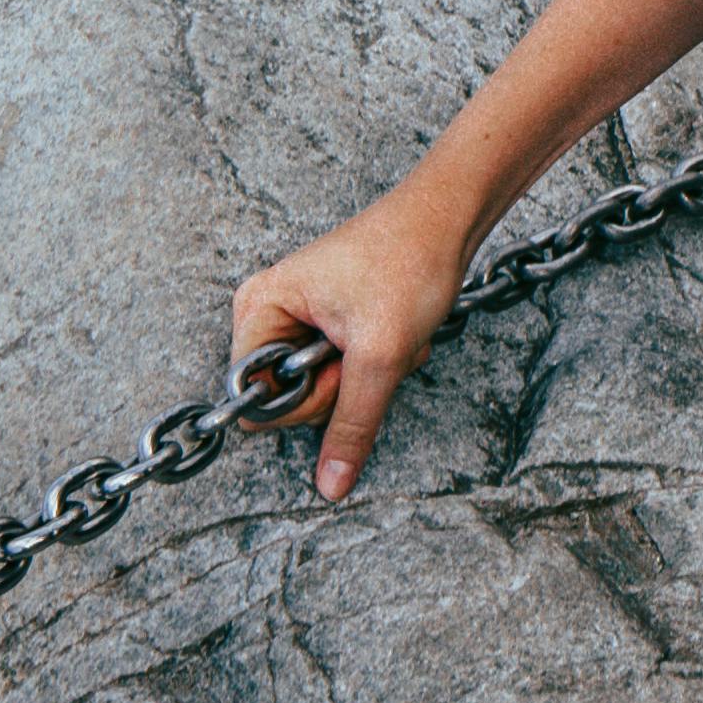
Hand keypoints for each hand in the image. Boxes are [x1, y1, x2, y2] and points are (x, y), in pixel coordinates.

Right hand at [229, 187, 471, 500]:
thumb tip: (329, 484)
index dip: (301, 401)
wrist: (449, 217)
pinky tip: (395, 330)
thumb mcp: (380, 355)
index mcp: (259, 308)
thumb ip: (351, 425)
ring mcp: (298, 317)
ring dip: (366, 375)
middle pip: (287, 399)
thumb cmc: (409, 263)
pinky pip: (342, 371)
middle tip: (371, 347)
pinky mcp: (326, 322)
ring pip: (321, 388)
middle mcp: (268, 312)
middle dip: (341, 387)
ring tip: (388, 334)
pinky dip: (376, 361)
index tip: (341, 368)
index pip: (252, 399)